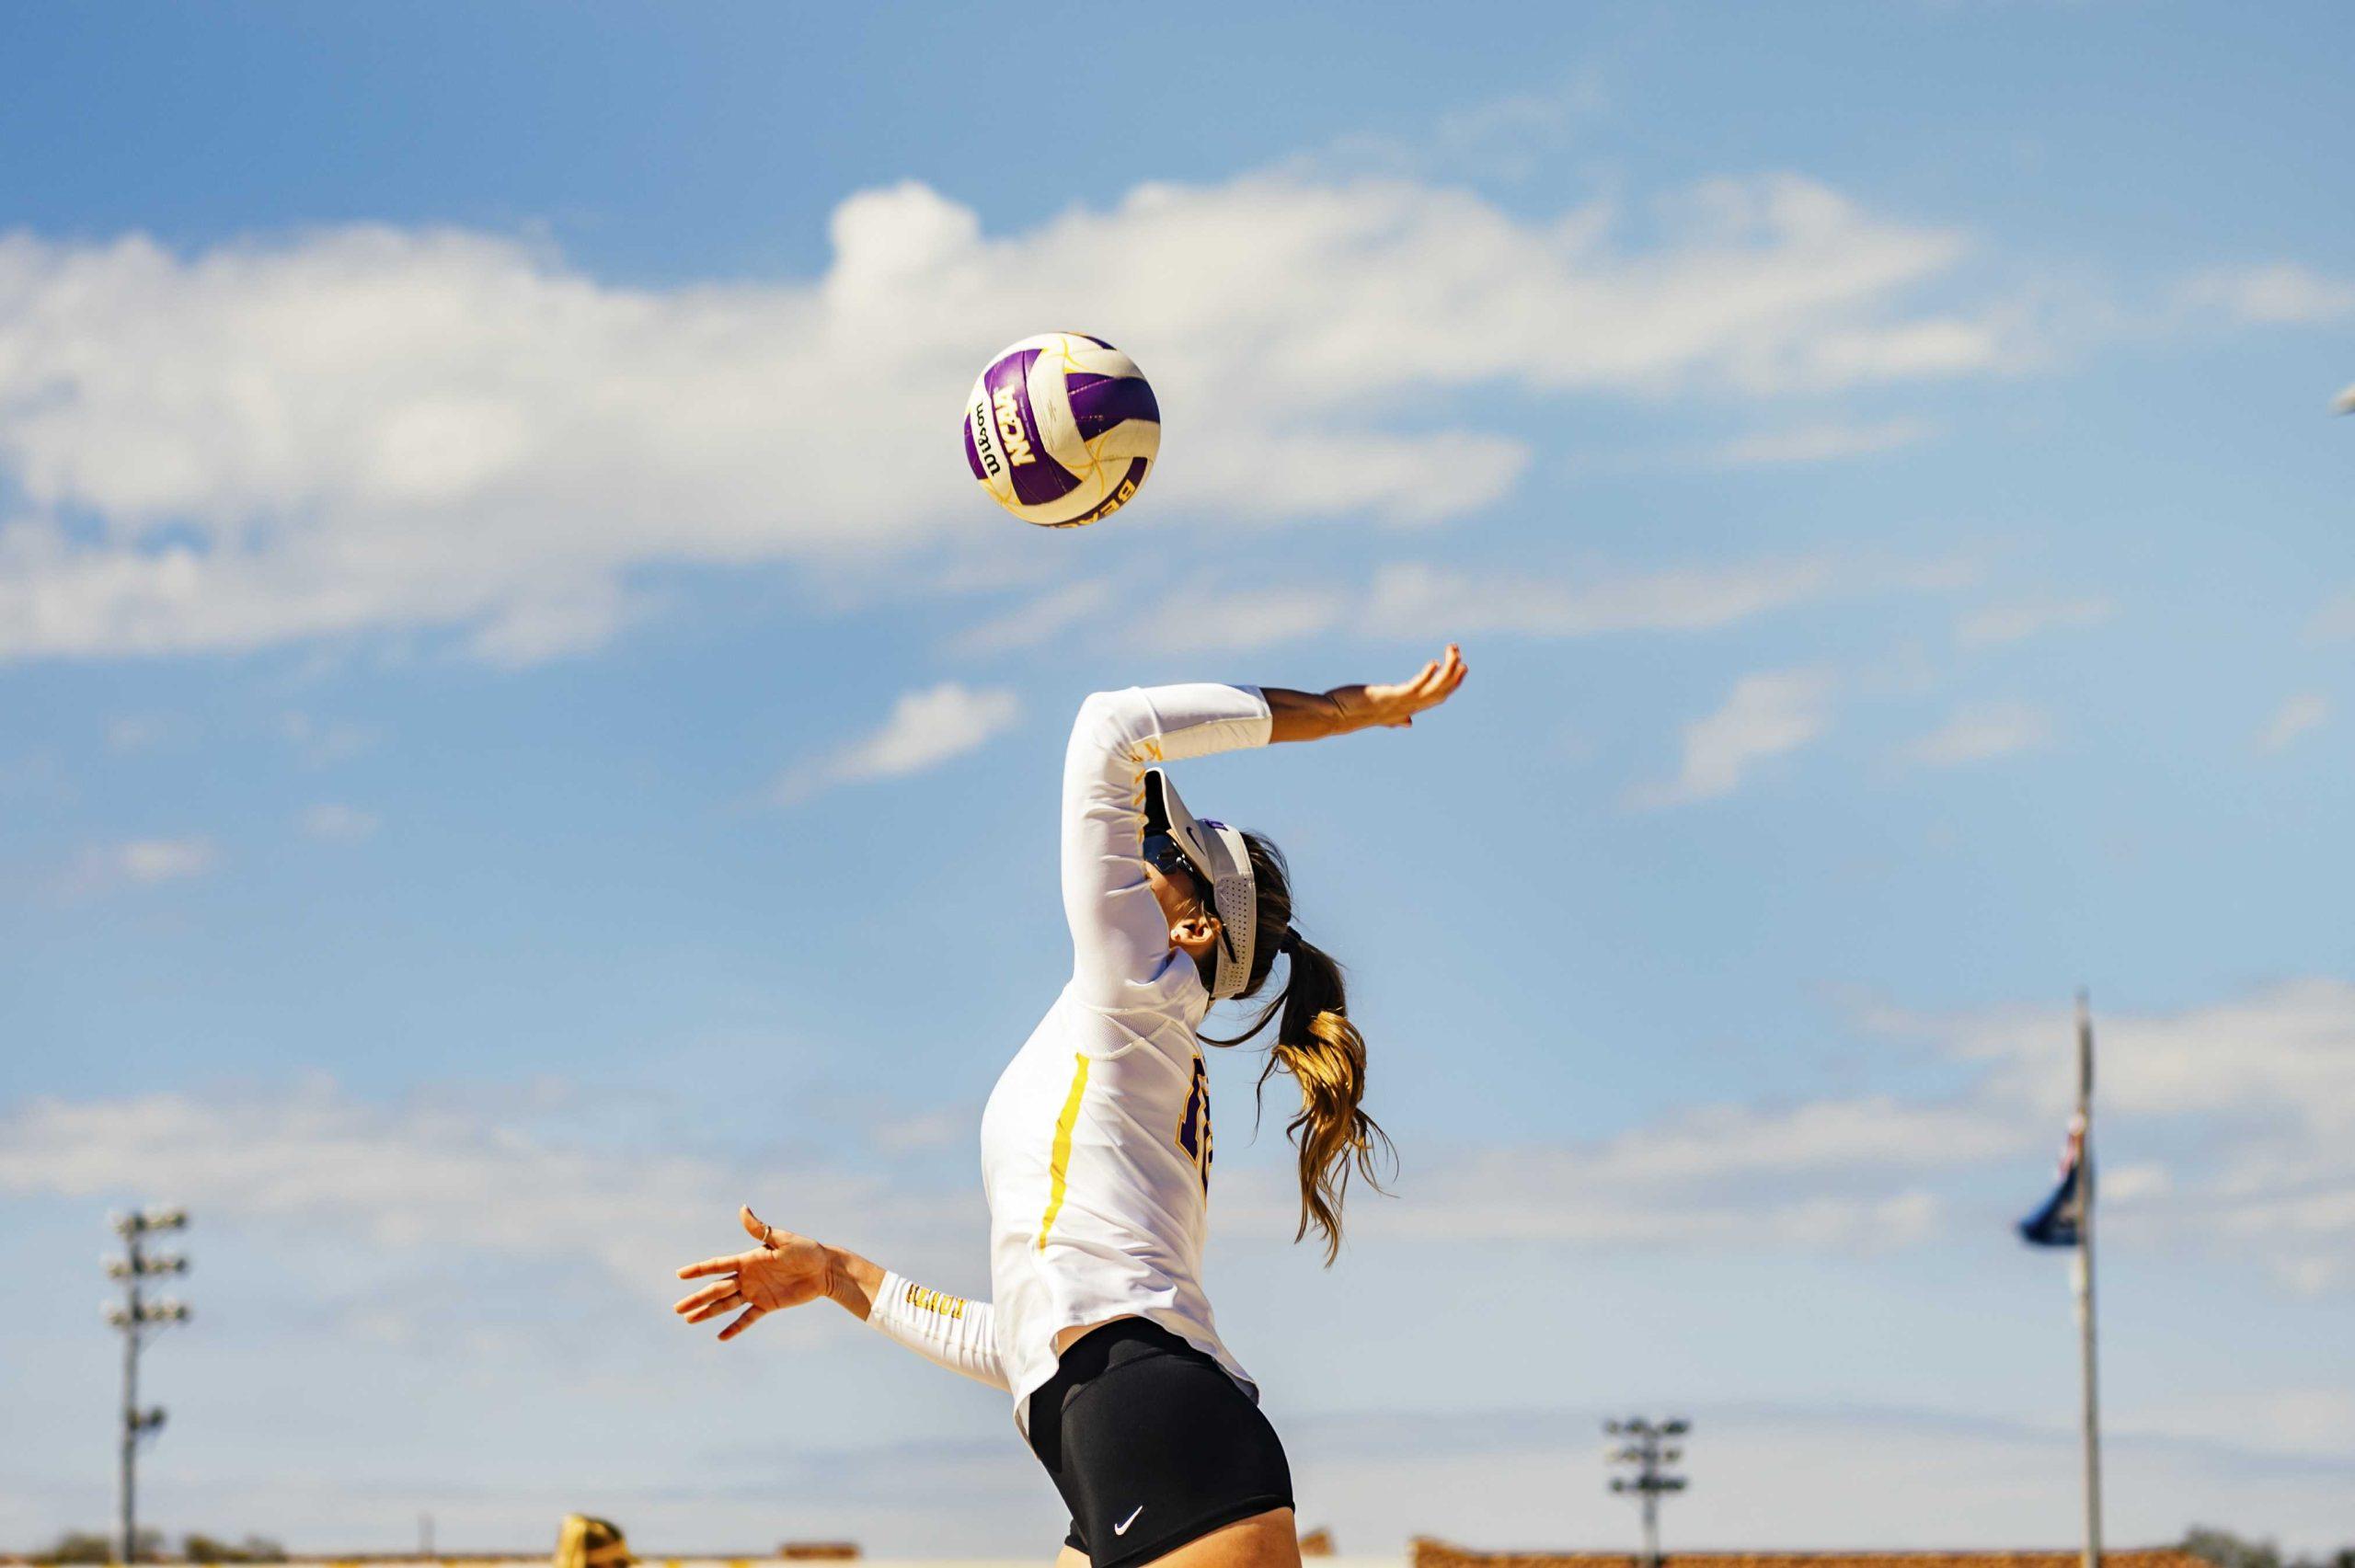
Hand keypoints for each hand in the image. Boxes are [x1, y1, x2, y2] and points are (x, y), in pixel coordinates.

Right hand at [672, 1205, 832, 1340]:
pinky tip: (721, 1337)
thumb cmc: (805, 1250)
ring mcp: (756, 1292)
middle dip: (697, 1298)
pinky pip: (747, 1318)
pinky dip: (735, 1327)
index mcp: (748, 1260)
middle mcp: (748, 1277)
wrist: (825, 1269)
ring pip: (726, 1305)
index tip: (679, 1275)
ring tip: (689, 1320)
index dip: (699, 1270)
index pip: (718, 1265)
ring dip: (708, 1312)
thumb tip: (742, 1209)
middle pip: (717, 1289)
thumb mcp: (782, 1239)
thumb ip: (760, 1229)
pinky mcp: (768, 1305)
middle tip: (677, 1309)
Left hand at [1332, 643, 1467, 731]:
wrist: (1331, 717)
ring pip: (1433, 690)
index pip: (1436, 699)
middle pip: (1440, 695)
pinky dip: (1426, 676)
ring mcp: (1398, 704)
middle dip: (1454, 677)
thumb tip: (1409, 723)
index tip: (1462, 669)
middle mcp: (1406, 709)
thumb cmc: (1351, 713)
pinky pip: (1414, 688)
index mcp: (1405, 711)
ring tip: (1453, 651)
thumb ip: (1395, 718)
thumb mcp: (1380, 715)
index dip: (1452, 685)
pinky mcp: (1389, 697)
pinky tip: (1434, 663)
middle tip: (1462, 658)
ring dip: (1447, 672)